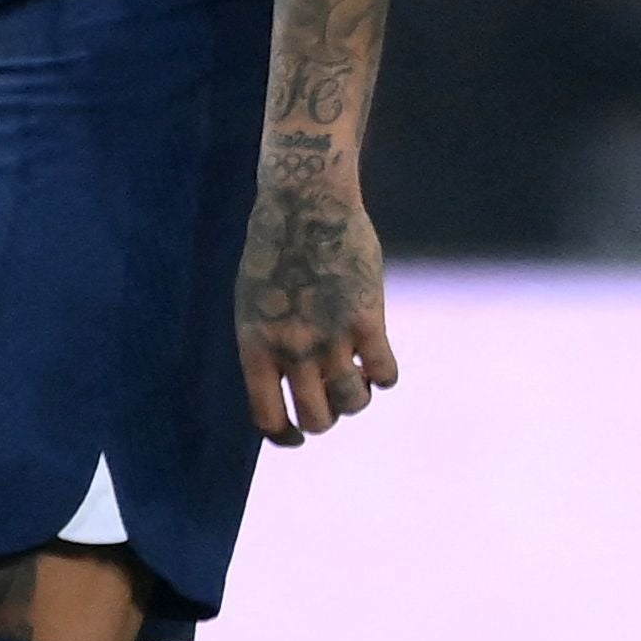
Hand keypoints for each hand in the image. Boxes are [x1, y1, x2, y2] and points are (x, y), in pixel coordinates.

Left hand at [236, 163, 398, 444]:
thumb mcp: (254, 304)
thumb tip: (290, 380)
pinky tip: (379, 359)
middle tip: (332, 398)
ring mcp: (332, 335)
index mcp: (256, 347)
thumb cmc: (276, 249)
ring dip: (357, 398)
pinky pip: (385, 372)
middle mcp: (293, 349)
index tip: (297, 436)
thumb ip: (269, 344)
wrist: (306, 203)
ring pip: (353, 401)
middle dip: (327, 417)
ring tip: (357, 376)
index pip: (268, 418)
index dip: (286, 436)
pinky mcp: (368, 318)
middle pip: (316, 418)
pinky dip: (385, 376)